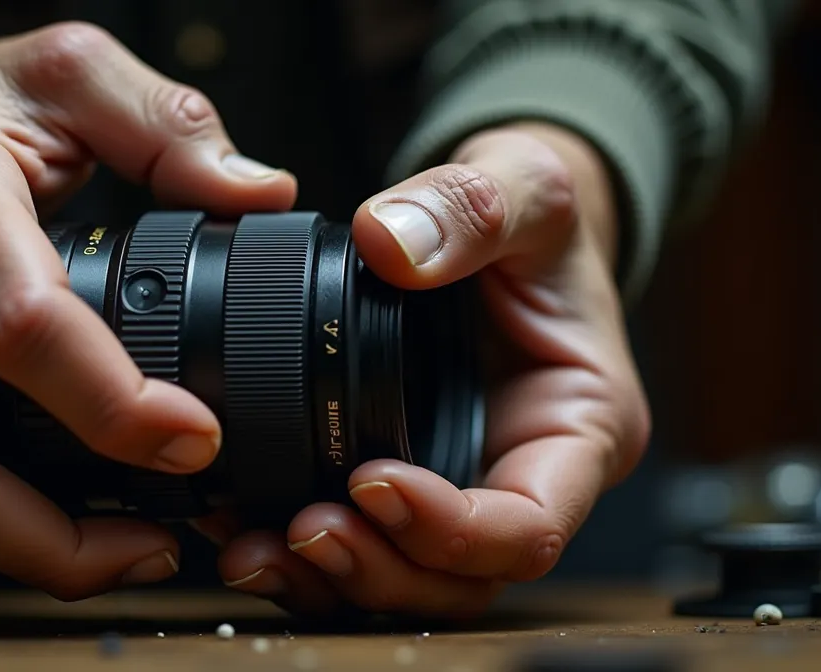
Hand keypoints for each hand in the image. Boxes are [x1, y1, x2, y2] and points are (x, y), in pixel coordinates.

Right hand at [0, 22, 294, 599]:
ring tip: (137, 550)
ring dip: (36, 555)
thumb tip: (262, 195)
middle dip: (64, 540)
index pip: (24, 328)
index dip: (114, 407)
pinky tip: (76, 524)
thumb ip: (170, 125)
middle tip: (166, 543)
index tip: (196, 440)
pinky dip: (1, 534)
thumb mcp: (71, 73)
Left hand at [208, 122, 650, 616]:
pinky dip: (300, 551)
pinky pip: (360, 541)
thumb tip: (389, 242)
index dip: (452, 530)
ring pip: (405, 579)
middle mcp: (521, 477)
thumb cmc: (537, 223)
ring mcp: (460, 487)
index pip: (530, 526)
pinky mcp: (406, 481)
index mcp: (578, 429)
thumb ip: (471, 207)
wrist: (503, 230)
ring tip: (255, 546)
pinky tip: (242, 526)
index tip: (375, 481)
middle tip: (305, 528)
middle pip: (460, 579)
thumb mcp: (524, 186)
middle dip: (381, 570)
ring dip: (331, 578)